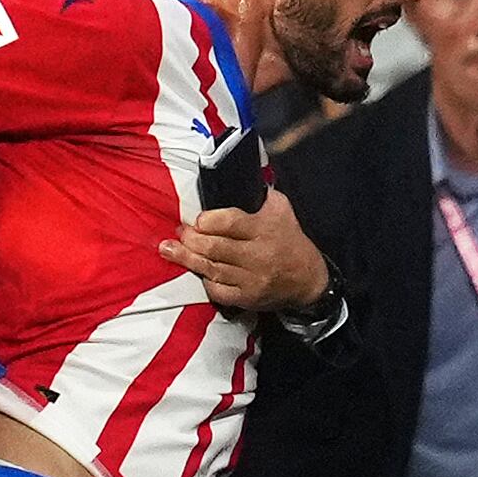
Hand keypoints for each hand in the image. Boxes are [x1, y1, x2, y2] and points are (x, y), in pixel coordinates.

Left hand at [161, 190, 330, 312]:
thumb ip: (260, 195)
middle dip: (191, 239)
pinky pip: (218, 291)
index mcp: (265, 230)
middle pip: (214, 247)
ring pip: (211, 268)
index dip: (207, 221)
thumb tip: (236, 177)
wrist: (309, 280)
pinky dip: (204, 280)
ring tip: (168, 249)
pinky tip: (196, 271)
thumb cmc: (291, 241)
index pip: (229, 223)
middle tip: (180, 233)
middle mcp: (258, 255)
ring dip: (187, 258)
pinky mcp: (248, 298)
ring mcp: (252, 279)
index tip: (198, 220)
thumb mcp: (282, 210)